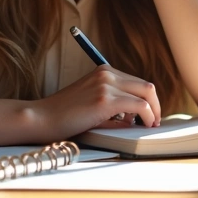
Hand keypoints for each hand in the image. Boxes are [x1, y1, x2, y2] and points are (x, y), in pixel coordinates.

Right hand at [26, 65, 162, 140]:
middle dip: (156, 105)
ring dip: (153, 112)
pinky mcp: (105, 100)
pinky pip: (139, 107)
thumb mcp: (92, 103)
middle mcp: (106, 73)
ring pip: (146, 94)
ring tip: (148, 125)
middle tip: (154, 121)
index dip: (148, 99)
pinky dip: (147, 117)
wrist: (41, 118)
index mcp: (103, 71)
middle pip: (146, 86)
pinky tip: (142, 126)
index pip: (137, 82)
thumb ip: (114, 106)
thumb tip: (137, 118)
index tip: (150, 114)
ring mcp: (106, 85)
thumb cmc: (63, 115)